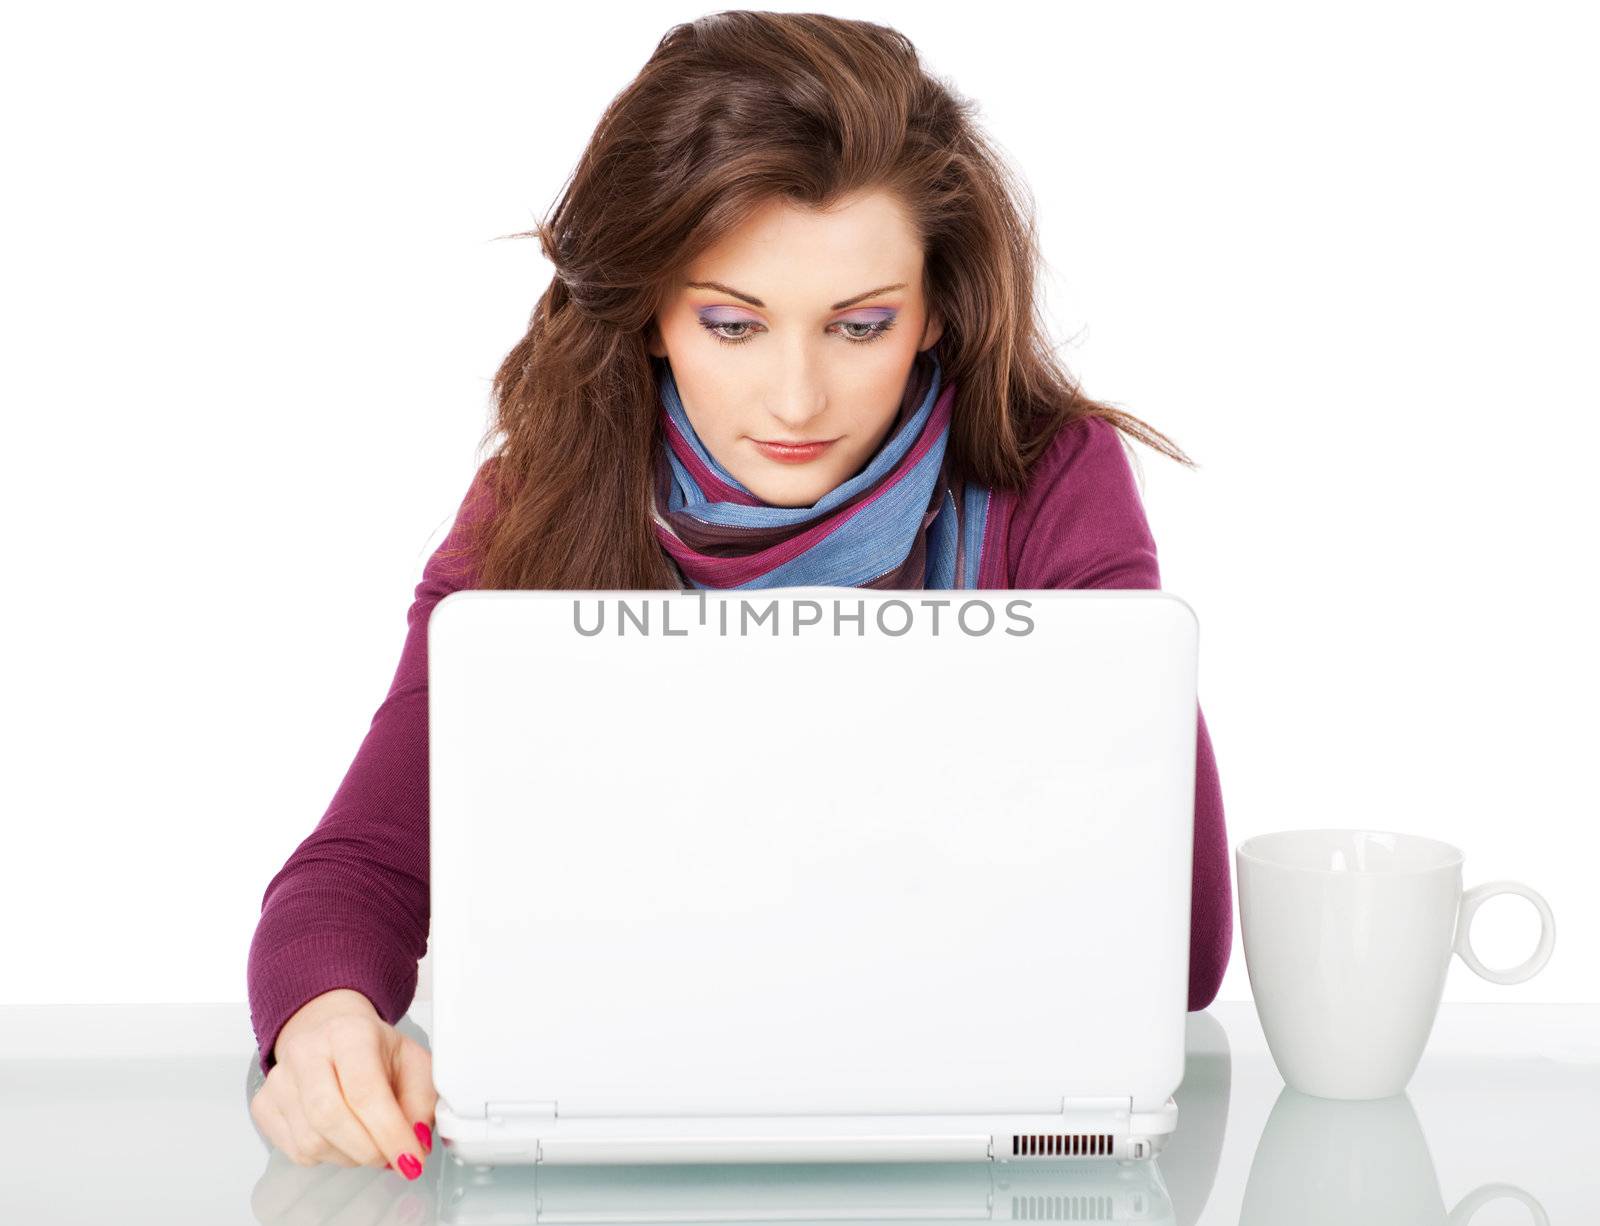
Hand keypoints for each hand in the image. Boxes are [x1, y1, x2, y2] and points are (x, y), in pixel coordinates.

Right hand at [250, 988, 436, 1177]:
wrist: (330, 1031)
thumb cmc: (372, 1049)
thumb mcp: (412, 1062)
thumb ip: (422, 1100)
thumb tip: (417, 1140)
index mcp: (349, 1033)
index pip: (366, 1091)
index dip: (391, 1133)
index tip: (411, 1159)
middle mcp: (306, 1051)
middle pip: (330, 1118)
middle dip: (368, 1150)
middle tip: (391, 1158)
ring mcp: (279, 1079)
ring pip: (312, 1142)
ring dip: (350, 1156)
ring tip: (368, 1142)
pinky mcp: (263, 1104)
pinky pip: (295, 1151)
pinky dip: (327, 1157)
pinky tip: (341, 1138)